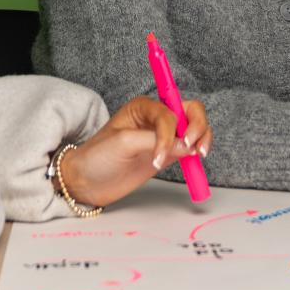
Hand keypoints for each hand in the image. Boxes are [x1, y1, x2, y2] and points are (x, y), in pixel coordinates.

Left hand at [60, 96, 209, 207]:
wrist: (87, 182)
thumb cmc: (97, 157)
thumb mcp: (123, 143)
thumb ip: (155, 141)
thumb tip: (186, 146)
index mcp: (142, 107)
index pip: (168, 113)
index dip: (170, 132)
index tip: (161, 155)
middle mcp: (156, 117)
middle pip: (191, 111)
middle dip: (198, 126)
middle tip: (195, 148)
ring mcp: (164, 136)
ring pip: (196, 128)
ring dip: (203, 138)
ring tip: (198, 155)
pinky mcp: (168, 153)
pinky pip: (192, 147)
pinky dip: (199, 152)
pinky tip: (195, 161)